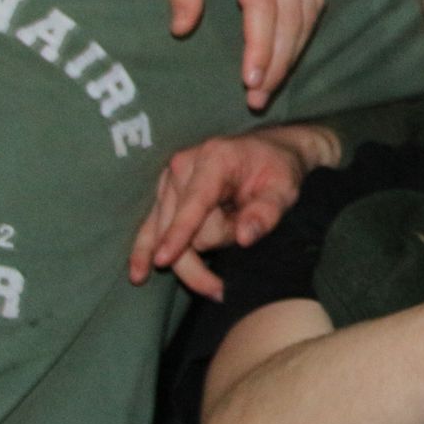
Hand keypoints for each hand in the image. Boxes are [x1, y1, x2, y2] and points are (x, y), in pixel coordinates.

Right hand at [127, 124, 334, 295]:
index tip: (164, 260)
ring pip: (166, 233)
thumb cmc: (279, 169)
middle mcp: (183, 165)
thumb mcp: (285, 188)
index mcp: (214, 158)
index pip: (194, 202)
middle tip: (242, 244)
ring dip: (193, 251)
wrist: (271, 150)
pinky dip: (148, 250)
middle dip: (209, 246)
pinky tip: (138, 272)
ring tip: (223, 258)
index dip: (181, 233)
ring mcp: (169, 179)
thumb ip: (268, 212)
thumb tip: (244, 238)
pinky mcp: (164, 193)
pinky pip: (150, 228)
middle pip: (178, 225)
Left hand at [145, 0, 325, 109]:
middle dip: (279, 60)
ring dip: (295, 49)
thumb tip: (182, 29)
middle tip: (259, 97)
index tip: (250, 80)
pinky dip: (305, 27)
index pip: (264, 6)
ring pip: (309, 10)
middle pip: (292, 15)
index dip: (261, 47)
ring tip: (273, 82)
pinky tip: (291, 48)